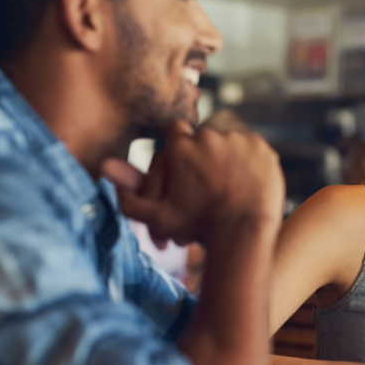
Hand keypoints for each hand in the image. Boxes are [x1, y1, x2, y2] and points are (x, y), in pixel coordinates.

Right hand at [103, 120, 284, 246]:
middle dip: (205, 155)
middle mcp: (208, 135)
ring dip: (228, 158)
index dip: (180, 148)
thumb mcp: (158, 218)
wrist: (243, 232)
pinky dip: (250, 163)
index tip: (186, 165)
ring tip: (229, 183)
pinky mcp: (261, 147)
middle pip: (204, 138)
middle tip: (210, 180)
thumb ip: (130, 197)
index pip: (175, 133)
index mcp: (181, 146)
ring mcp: (237, 139)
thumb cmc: (199, 227)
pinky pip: (253, 149)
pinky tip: (247, 182)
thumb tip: (103, 169)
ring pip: (229, 143)